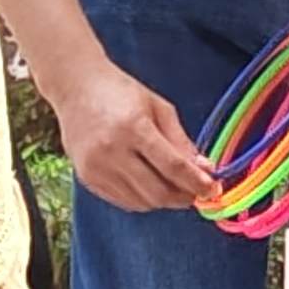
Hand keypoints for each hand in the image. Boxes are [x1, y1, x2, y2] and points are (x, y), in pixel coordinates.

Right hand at [58, 49, 215, 212]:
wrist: (75, 86)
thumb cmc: (120, 92)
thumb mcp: (158, 108)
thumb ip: (181, 141)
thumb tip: (204, 169)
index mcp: (133, 127)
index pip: (172, 166)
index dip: (196, 183)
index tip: (212, 189)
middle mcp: (112, 151)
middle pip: (157, 191)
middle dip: (183, 197)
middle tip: (197, 193)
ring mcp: (96, 167)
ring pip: (141, 201)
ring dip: (164, 200)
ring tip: (176, 188)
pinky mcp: (87, 178)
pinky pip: (124, 201)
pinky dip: (143, 200)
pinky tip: (152, 187)